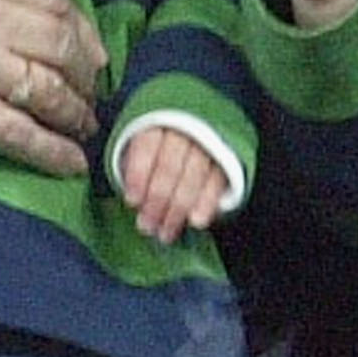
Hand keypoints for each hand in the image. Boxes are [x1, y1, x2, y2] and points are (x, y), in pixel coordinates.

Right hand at [0, 0, 105, 176]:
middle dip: (87, 65)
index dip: (76, 18)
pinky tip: (70, 162)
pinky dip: (50, 149)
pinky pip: (15, 132)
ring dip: (76, 109)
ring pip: (48, 88)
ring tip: (86, 121)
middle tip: (95, 79)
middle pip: (62, 42)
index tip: (85, 35)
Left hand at [119, 124, 228, 244]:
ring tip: (166, 233)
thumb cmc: (158, 150)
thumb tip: (134, 204)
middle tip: (146, 227)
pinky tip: (196, 222)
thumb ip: (135, 171)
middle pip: (169, 166)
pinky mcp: (226, 159)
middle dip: (156, 200)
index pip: (147, 147)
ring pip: (193, 176)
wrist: (196, 134)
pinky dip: (207, 203)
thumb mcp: (140, 150)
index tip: (131, 202)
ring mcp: (207, 144)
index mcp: (157, 124)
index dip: (138, 175)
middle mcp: (184, 131)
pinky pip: (217, 182)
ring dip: (178, 208)